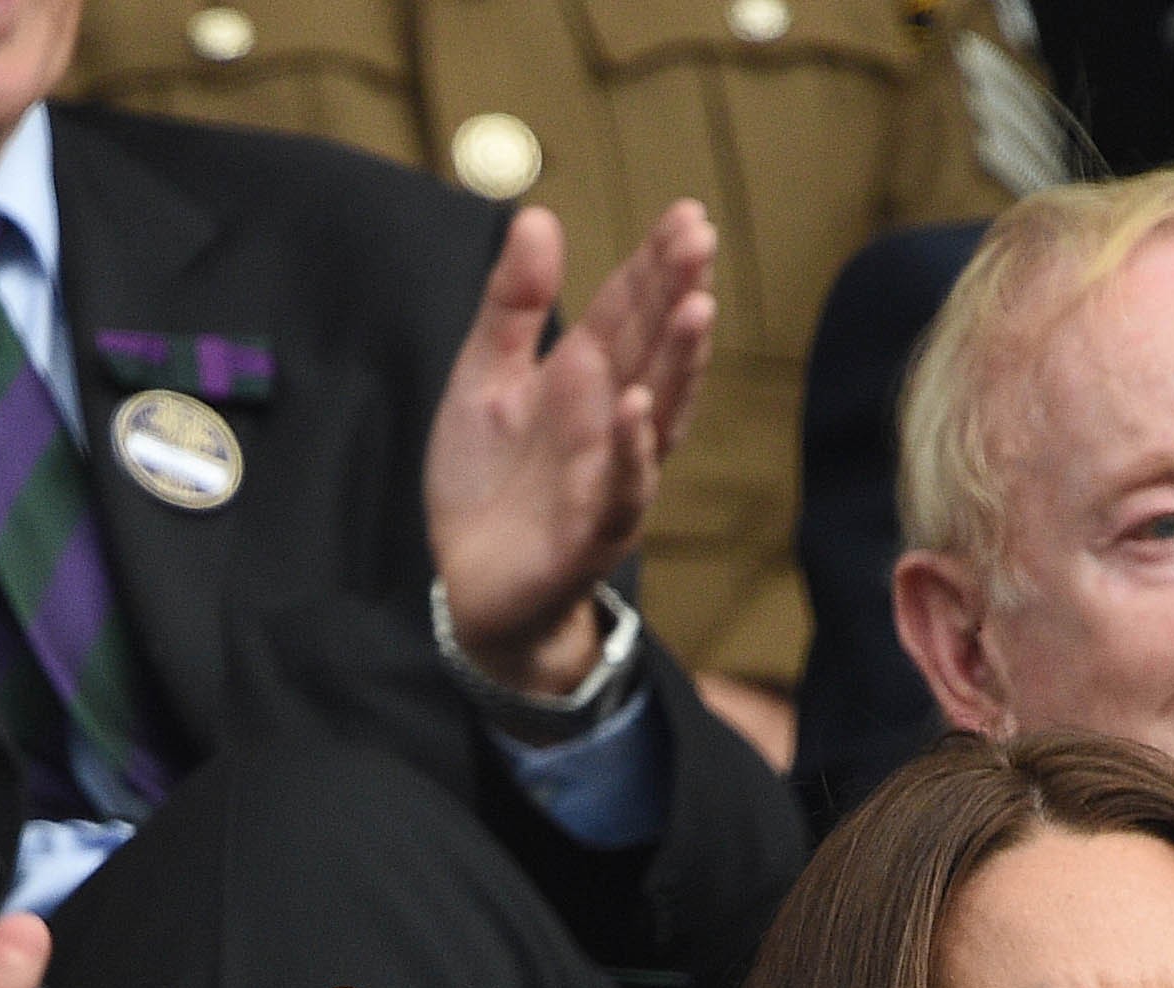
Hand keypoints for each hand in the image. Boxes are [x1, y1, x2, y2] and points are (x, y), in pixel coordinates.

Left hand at [426, 200, 713, 694]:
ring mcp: (610, 476)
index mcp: (586, 378)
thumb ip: (513, 305)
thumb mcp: (485, 378)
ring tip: (696, 307)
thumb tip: (537, 215)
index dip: (655, 264)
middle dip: (677, 294)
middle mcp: (612, 421)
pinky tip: (637, 405)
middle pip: (652, 349)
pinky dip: (631, 449)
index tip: (686, 214)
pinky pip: (621, 488)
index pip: (629, 311)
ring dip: (678, 363)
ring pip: (657, 413)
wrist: (473, 586)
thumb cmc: (489, 482)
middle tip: (700, 237)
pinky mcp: (592, 532)